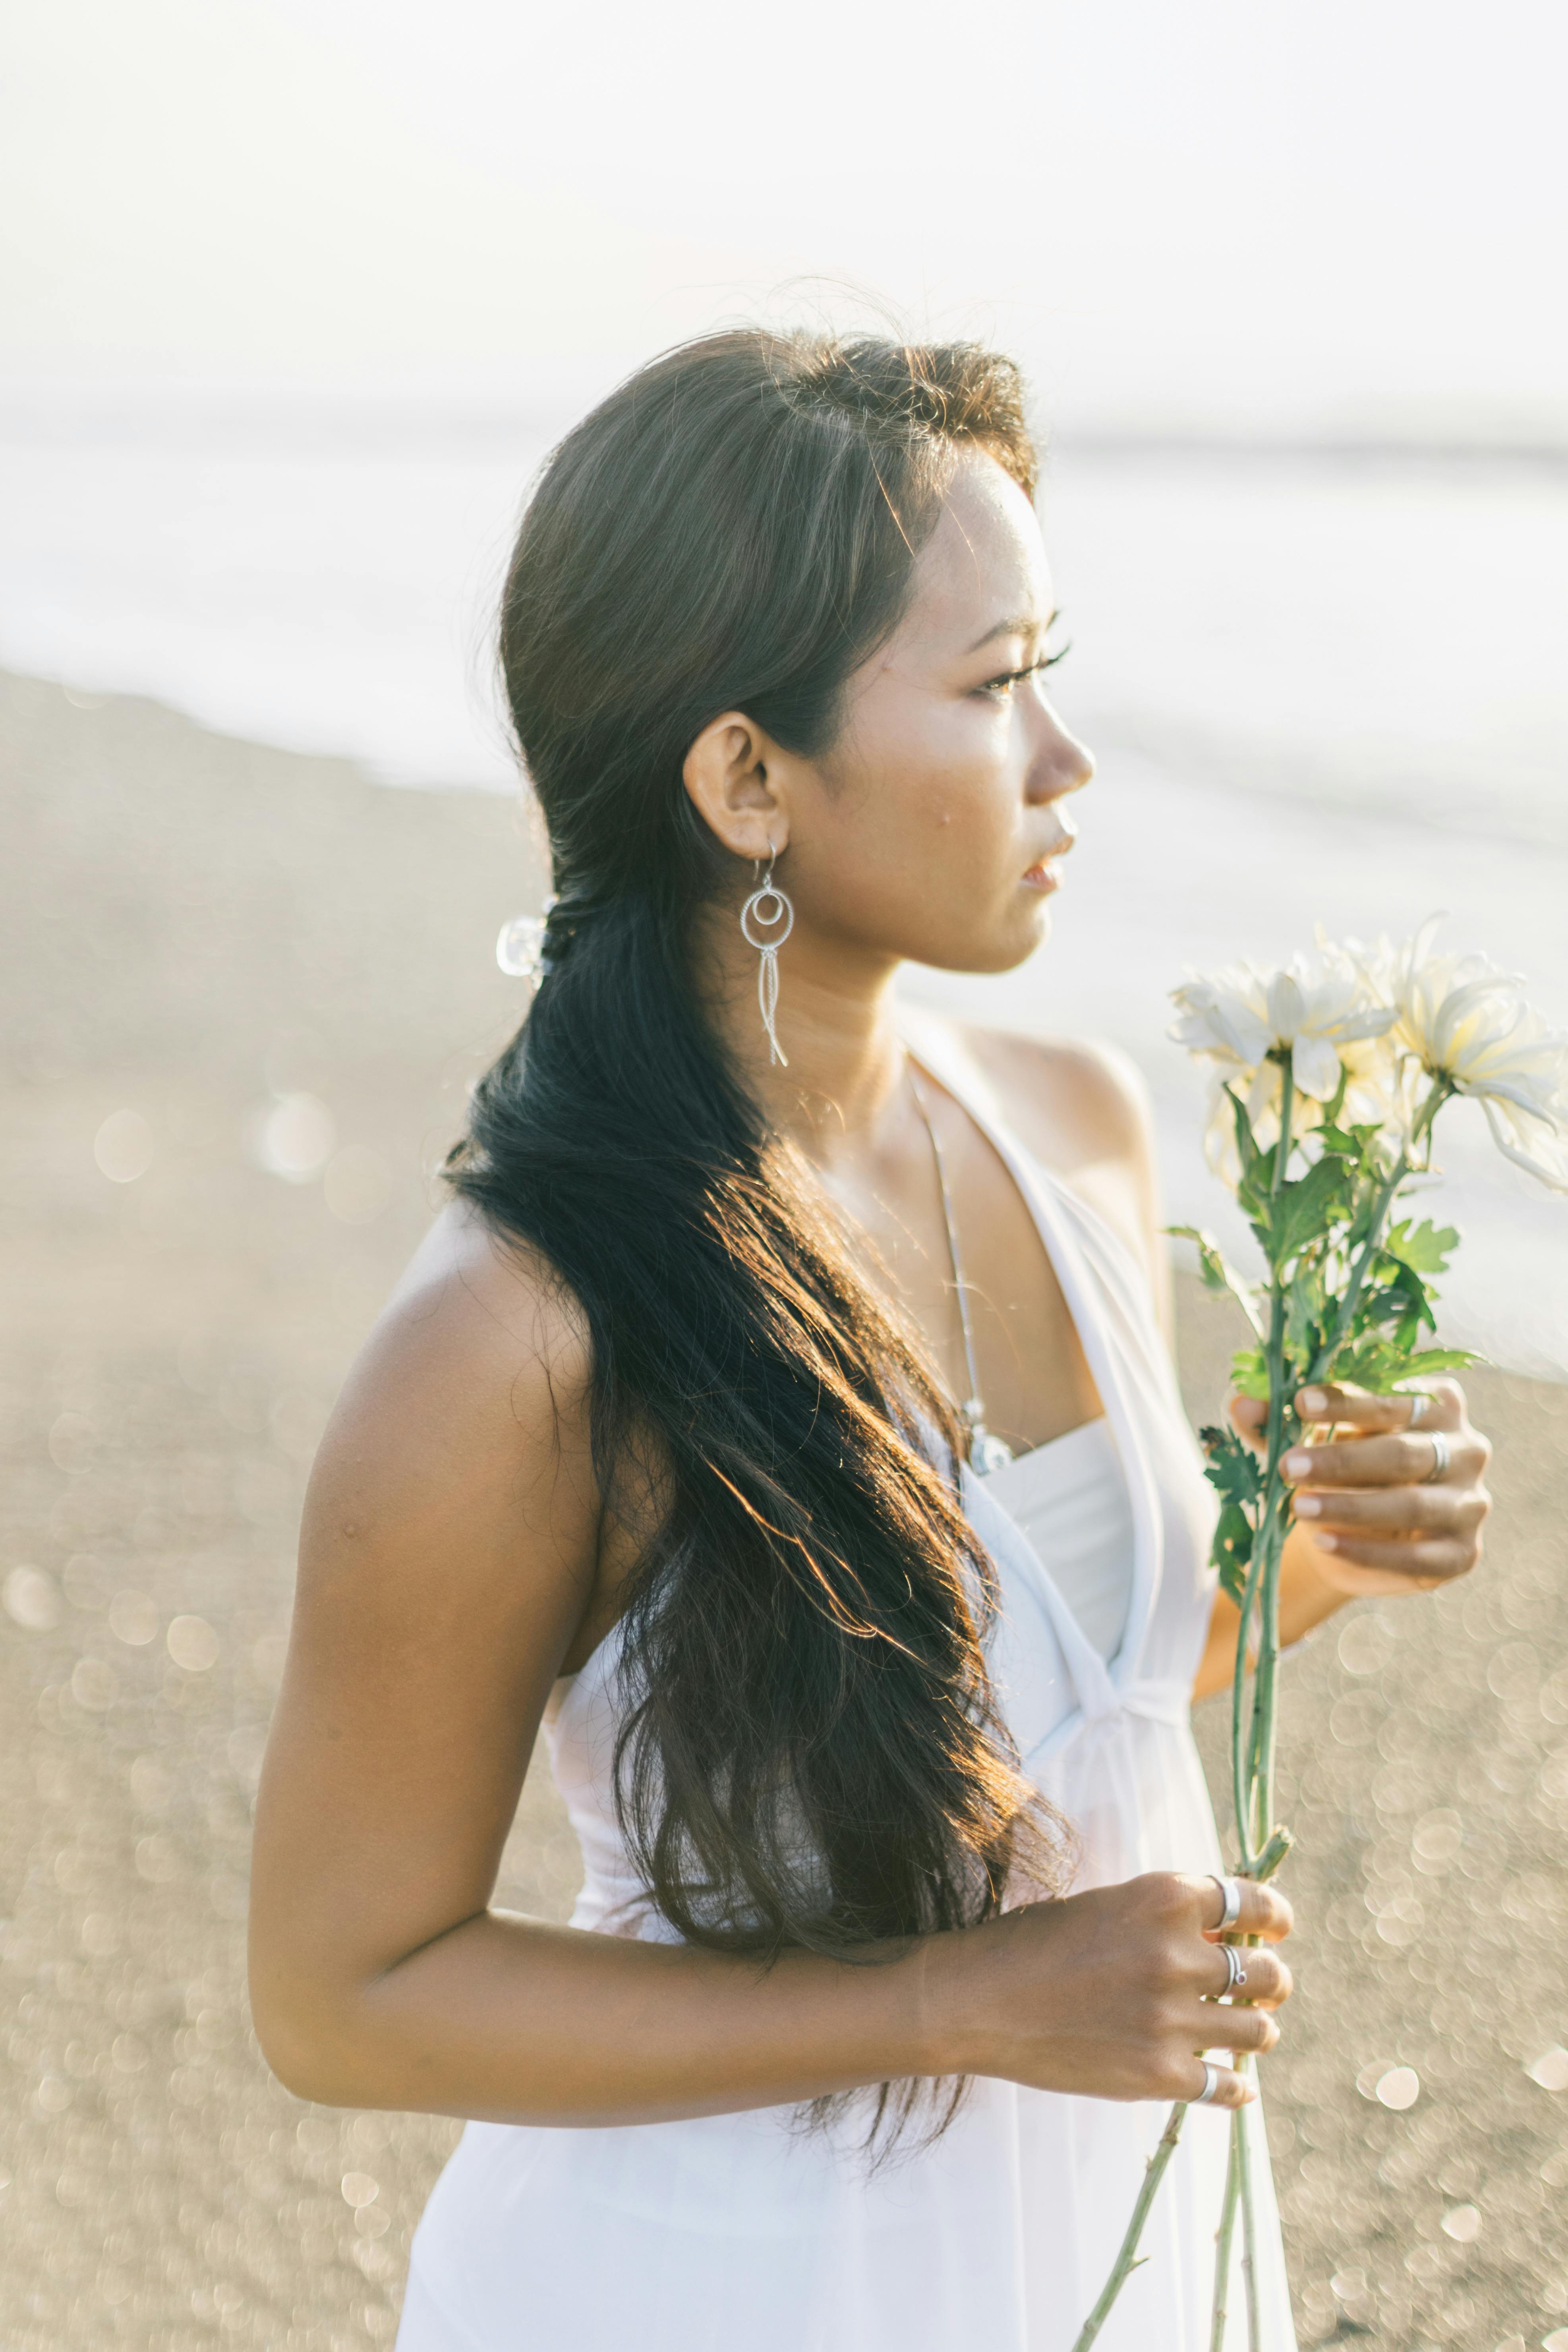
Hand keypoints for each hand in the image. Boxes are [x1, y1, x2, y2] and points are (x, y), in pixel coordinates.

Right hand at [935, 1872, 1292, 2109]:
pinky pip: (1228, 2086)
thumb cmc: (1034, 1944)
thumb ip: (1164, 1918)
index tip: (1276, 1929)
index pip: (1254, 1902)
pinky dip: (1237, 2087)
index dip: (1274, 1917)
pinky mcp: (1159, 2074)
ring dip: (1259, 2028)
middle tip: (1263, 1987)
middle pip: (1267, 1972)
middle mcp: (1177, 1955)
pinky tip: (1233, 2083)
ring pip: (1259, 2030)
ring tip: (1249, 2029)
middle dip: (1271, 1980)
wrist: (978, 2001)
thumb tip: (1222, 1938)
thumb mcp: (1106, 1906)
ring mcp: (1170, 2019)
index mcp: (1164, 1898)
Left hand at [1232, 1378, 1490, 1597]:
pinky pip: (1416, 1557)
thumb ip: (1279, 1421)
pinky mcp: (1462, 1553)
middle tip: (1288, 1466)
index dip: (1346, 1399)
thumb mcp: (1308, 1439)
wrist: (1358, 1532)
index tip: (1299, 1401)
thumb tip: (1240, 1401)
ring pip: (1411, 1504)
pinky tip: (1324, 1542)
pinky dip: (1367, 1552)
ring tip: (1298, 1507)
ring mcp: (1470, 1502)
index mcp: (1437, 1402)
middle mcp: (1466, 1448)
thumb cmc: (1339, 1467)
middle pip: (1403, 1452)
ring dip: (1351, 1506)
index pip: (1393, 1397)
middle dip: (1342, 1460)